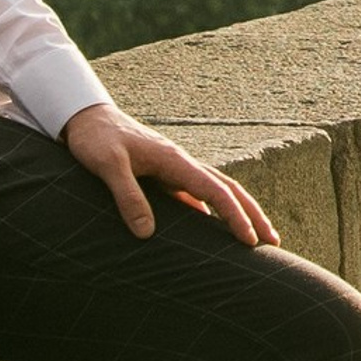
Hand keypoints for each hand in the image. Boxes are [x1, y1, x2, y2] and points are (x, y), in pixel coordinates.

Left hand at [60, 102, 277, 249]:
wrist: (87, 119)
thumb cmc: (97, 140)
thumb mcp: (109, 166)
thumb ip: (128, 197)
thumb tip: (147, 234)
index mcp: (175, 161)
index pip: (216, 191)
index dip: (235, 216)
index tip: (250, 240)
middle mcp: (182, 164)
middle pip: (229, 189)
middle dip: (253, 215)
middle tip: (274, 240)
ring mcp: (176, 169)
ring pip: (218, 190)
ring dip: (239, 211)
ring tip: (255, 235)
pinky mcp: (165, 175)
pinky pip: (198, 194)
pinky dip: (214, 209)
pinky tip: (213, 226)